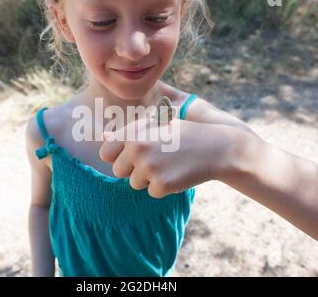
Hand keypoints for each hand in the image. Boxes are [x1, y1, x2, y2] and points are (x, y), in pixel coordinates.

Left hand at [99, 118, 243, 197]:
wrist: (214, 147)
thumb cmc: (182, 134)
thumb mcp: (156, 125)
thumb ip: (128, 133)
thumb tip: (103, 137)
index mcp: (133, 132)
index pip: (105, 153)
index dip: (118, 156)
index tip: (132, 155)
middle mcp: (137, 149)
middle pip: (118, 171)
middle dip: (133, 170)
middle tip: (155, 160)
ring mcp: (149, 168)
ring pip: (134, 184)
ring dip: (149, 179)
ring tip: (168, 164)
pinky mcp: (162, 184)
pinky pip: (151, 193)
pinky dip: (163, 188)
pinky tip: (176, 174)